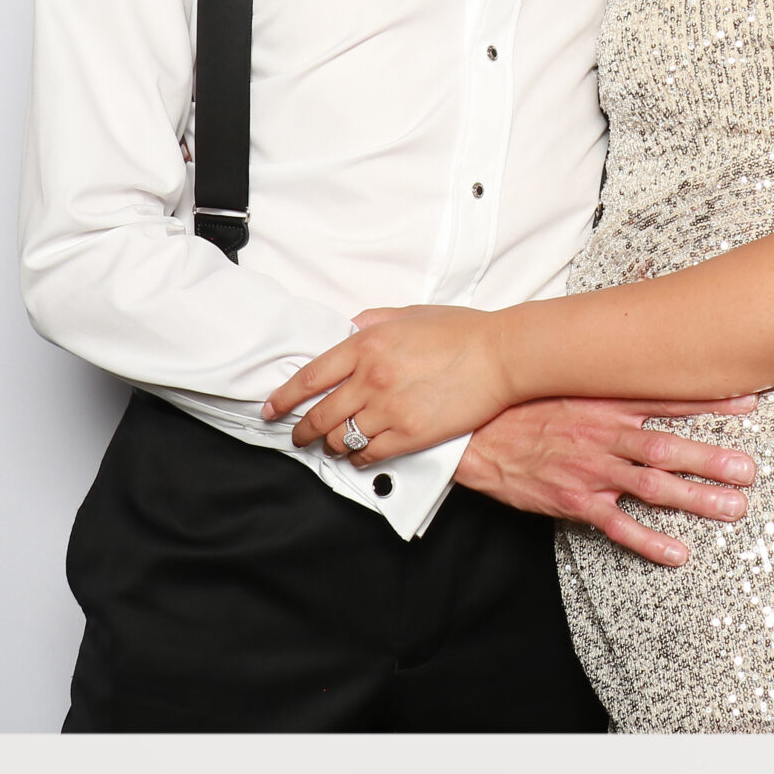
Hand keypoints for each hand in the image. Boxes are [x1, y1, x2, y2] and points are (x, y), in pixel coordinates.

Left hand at [265, 305, 510, 463]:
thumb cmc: (461, 331)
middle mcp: (371, 378)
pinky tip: (359, 456)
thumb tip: (348, 330)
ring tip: (332, 445)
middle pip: (320, 414)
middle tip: (298, 436)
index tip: (273, 409)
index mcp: (366, 344)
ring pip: (341, 438)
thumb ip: (373, 322)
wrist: (500, 355)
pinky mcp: (410, 435)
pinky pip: (369, 455)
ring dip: (331, 444)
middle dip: (303, 430)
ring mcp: (389, 409)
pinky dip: (358, 459)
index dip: (285, 397)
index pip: (310, 377)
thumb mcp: (410, 315)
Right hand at [456, 395, 758, 566]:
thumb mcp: (572, 381)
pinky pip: (617, 525)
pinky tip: (678, 553)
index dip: (709, 401)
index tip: (750, 402)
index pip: (667, 399)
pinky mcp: (575, 501)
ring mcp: (591, 470)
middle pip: (667, 447)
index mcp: (607, 402)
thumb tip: (651, 366)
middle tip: (750, 469)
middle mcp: (604, 434)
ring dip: (695, 498)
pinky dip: (648, 541)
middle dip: (712, 458)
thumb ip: (612, 380)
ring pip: (651, 485)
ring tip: (734, 507)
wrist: (478, 433)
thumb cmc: (529, 406)